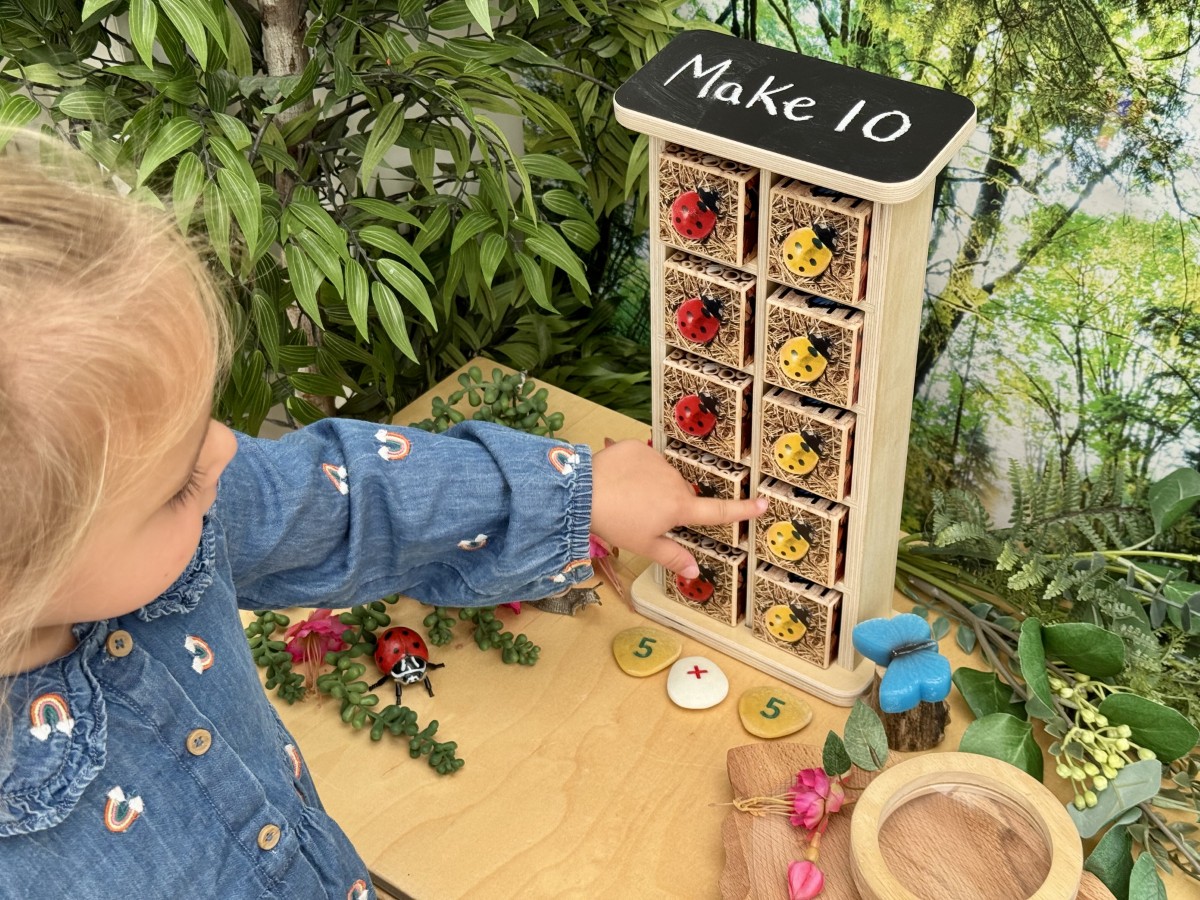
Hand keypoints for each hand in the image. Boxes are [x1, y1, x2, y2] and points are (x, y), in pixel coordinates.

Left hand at [589, 439, 766, 576]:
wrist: (581, 491)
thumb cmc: (616, 523)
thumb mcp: (644, 545)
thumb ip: (672, 556)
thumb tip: (695, 572)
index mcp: (680, 507)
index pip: (717, 511)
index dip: (742, 510)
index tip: (764, 504)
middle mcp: (675, 481)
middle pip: (681, 495)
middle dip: (670, 505)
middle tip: (643, 516)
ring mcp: (657, 461)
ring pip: (663, 477)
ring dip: (653, 487)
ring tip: (627, 498)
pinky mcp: (638, 447)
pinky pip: (644, 460)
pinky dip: (636, 470)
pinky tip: (619, 480)